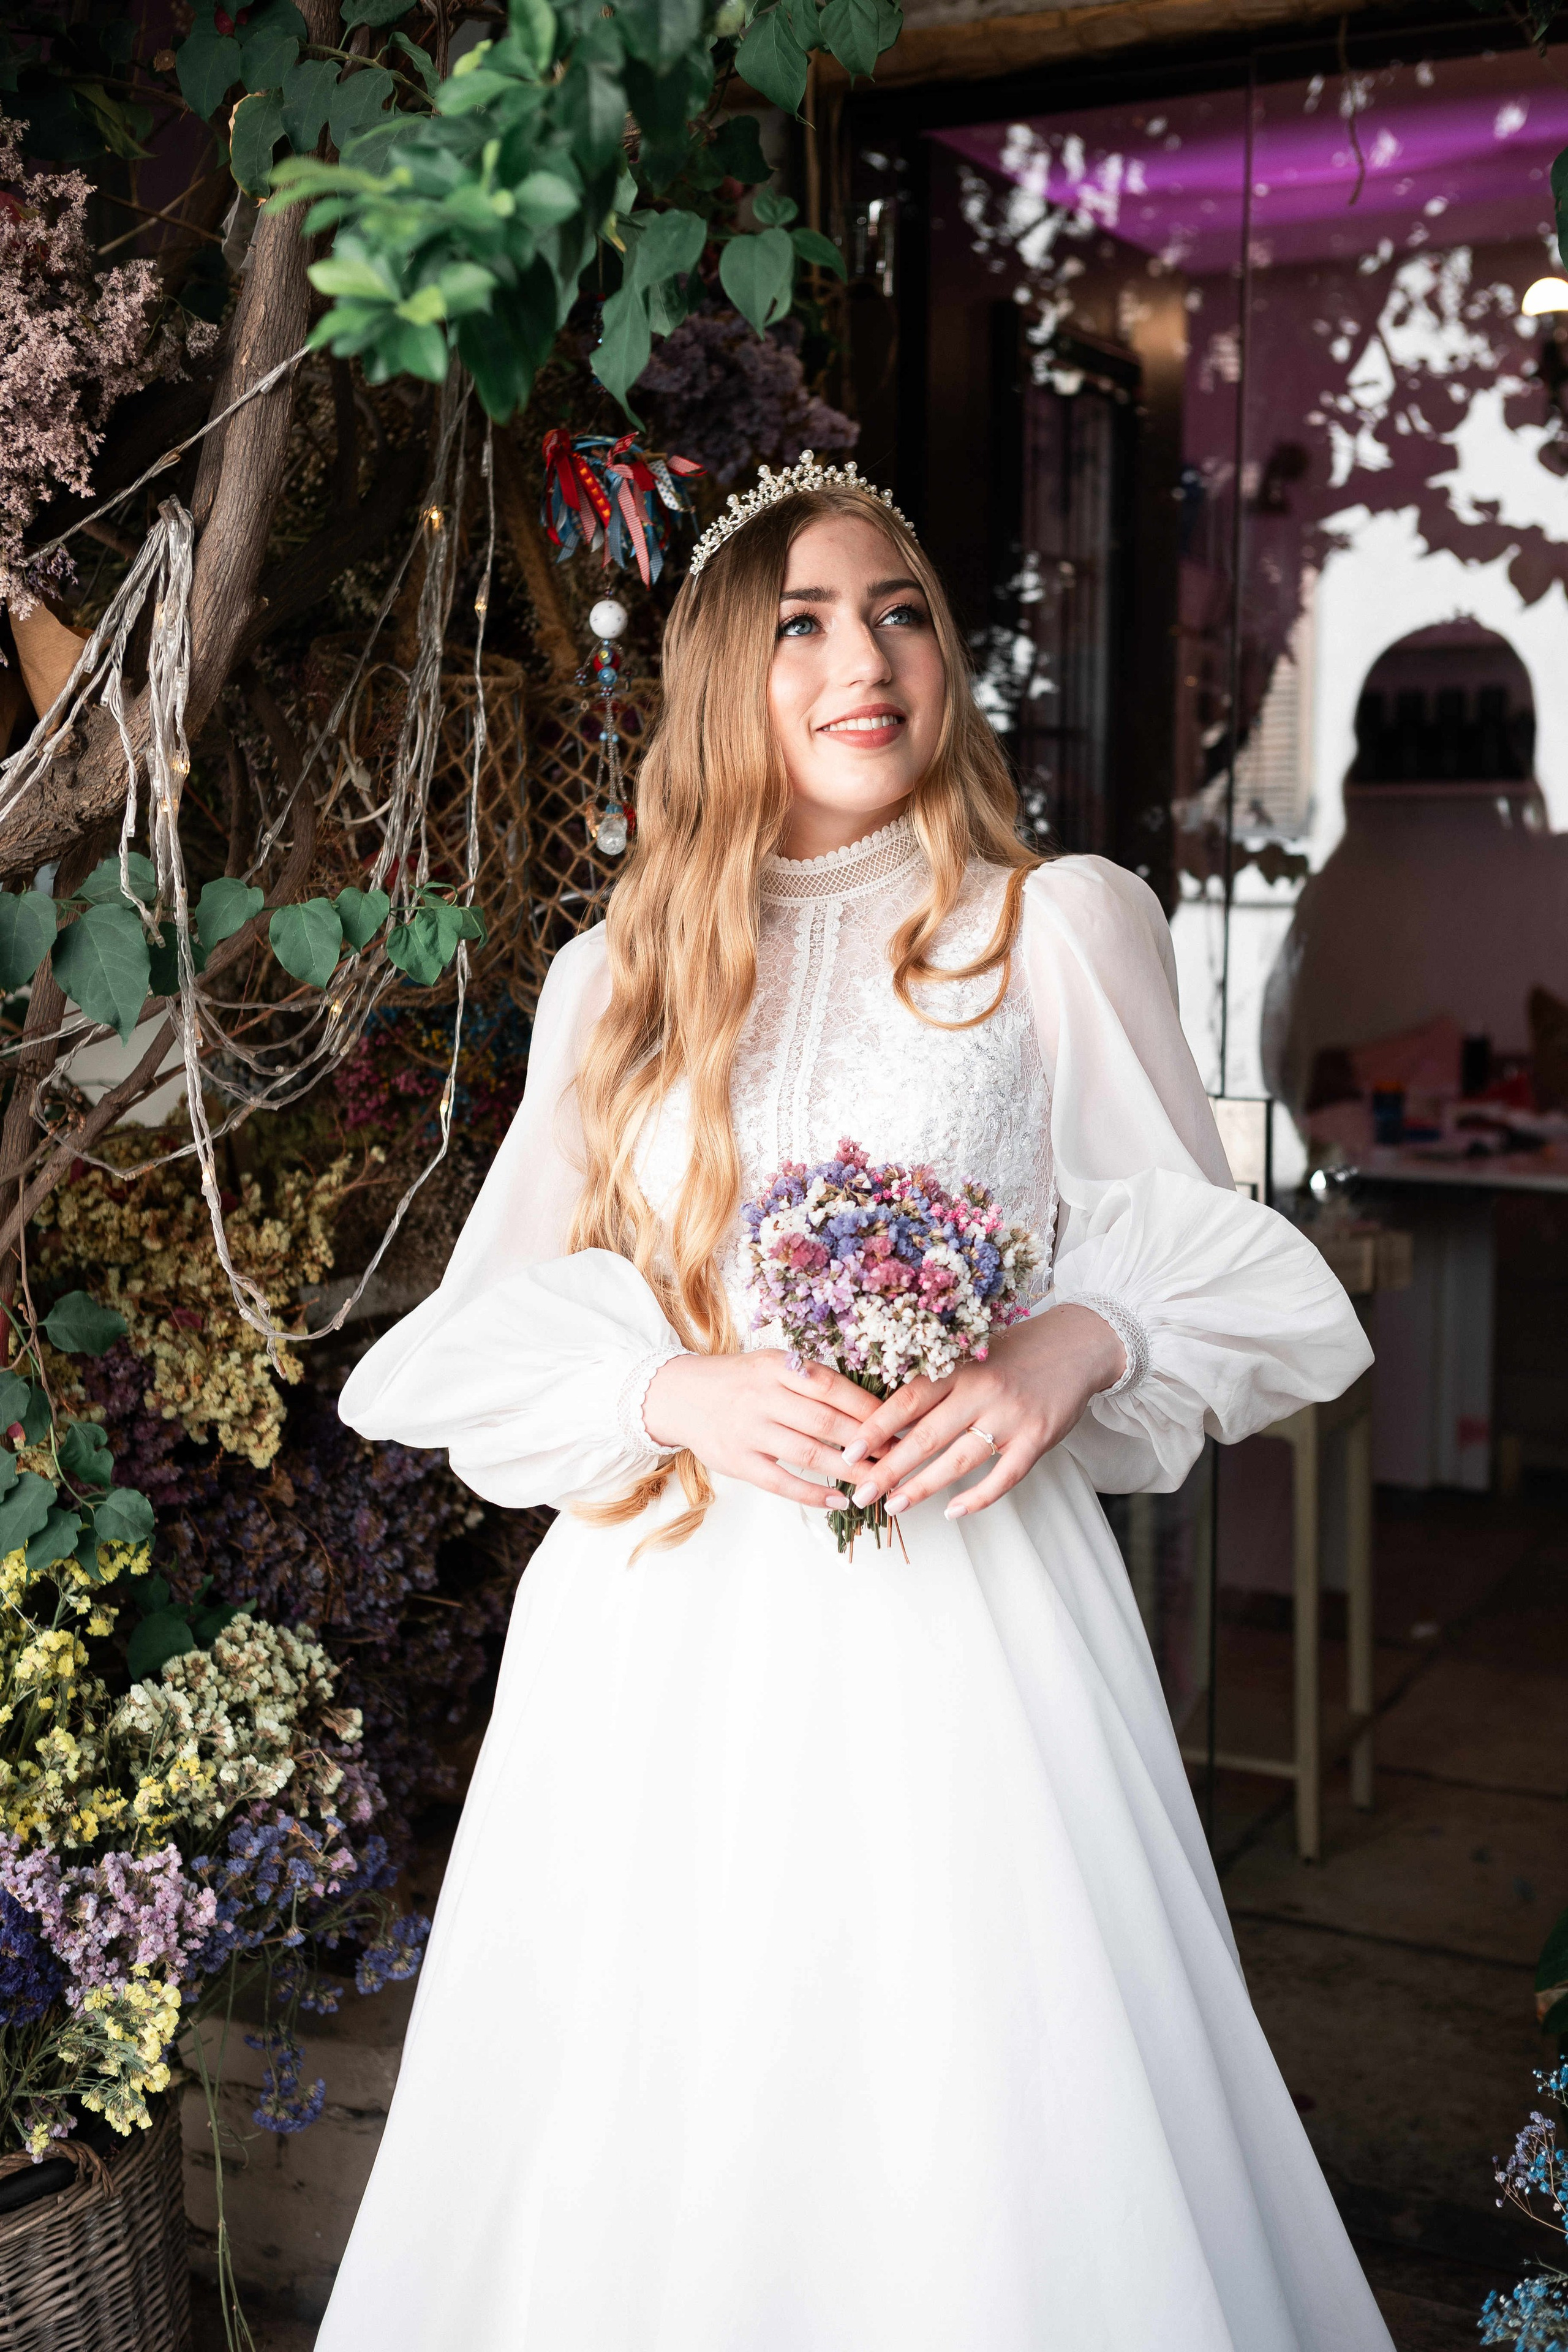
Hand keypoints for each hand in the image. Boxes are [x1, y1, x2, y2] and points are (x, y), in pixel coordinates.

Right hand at [642, 1350, 880, 1507]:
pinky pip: (781, 1482)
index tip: (900, 1421)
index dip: (869, 1407)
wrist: (678, 1395)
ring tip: (880, 1481)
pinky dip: (812, 1494)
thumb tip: (868, 1403)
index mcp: (776, 1367)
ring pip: (809, 1453)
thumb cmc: (738, 1381)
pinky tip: (839, 1501)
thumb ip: (810, 1379)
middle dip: (869, 1441)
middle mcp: (763, 1397)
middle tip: (901, 1455)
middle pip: (826, 1421)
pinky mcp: (737, 1461)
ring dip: (849, 1470)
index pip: (833, 1387)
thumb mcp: (771, 1365)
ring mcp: (749, 1431)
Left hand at [838, 1305, 1125, 1522]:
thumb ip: (938, 1381)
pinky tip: (951, 1512)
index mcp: (960, 1366)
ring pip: (960, 1461)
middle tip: (861, 1493)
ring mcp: (1012, 1417)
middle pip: (927, 1436)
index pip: (908, 1399)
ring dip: (923, 1488)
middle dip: (889, 1468)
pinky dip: (977, 1498)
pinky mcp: (1038, 1439)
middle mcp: (983, 1391)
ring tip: (894, 1506)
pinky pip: (1004, 1477)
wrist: (1077, 1345)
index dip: (876, 1427)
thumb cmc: (1014, 1352)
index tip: (849, 1452)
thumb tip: (885, 1417)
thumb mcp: (972, 1354)